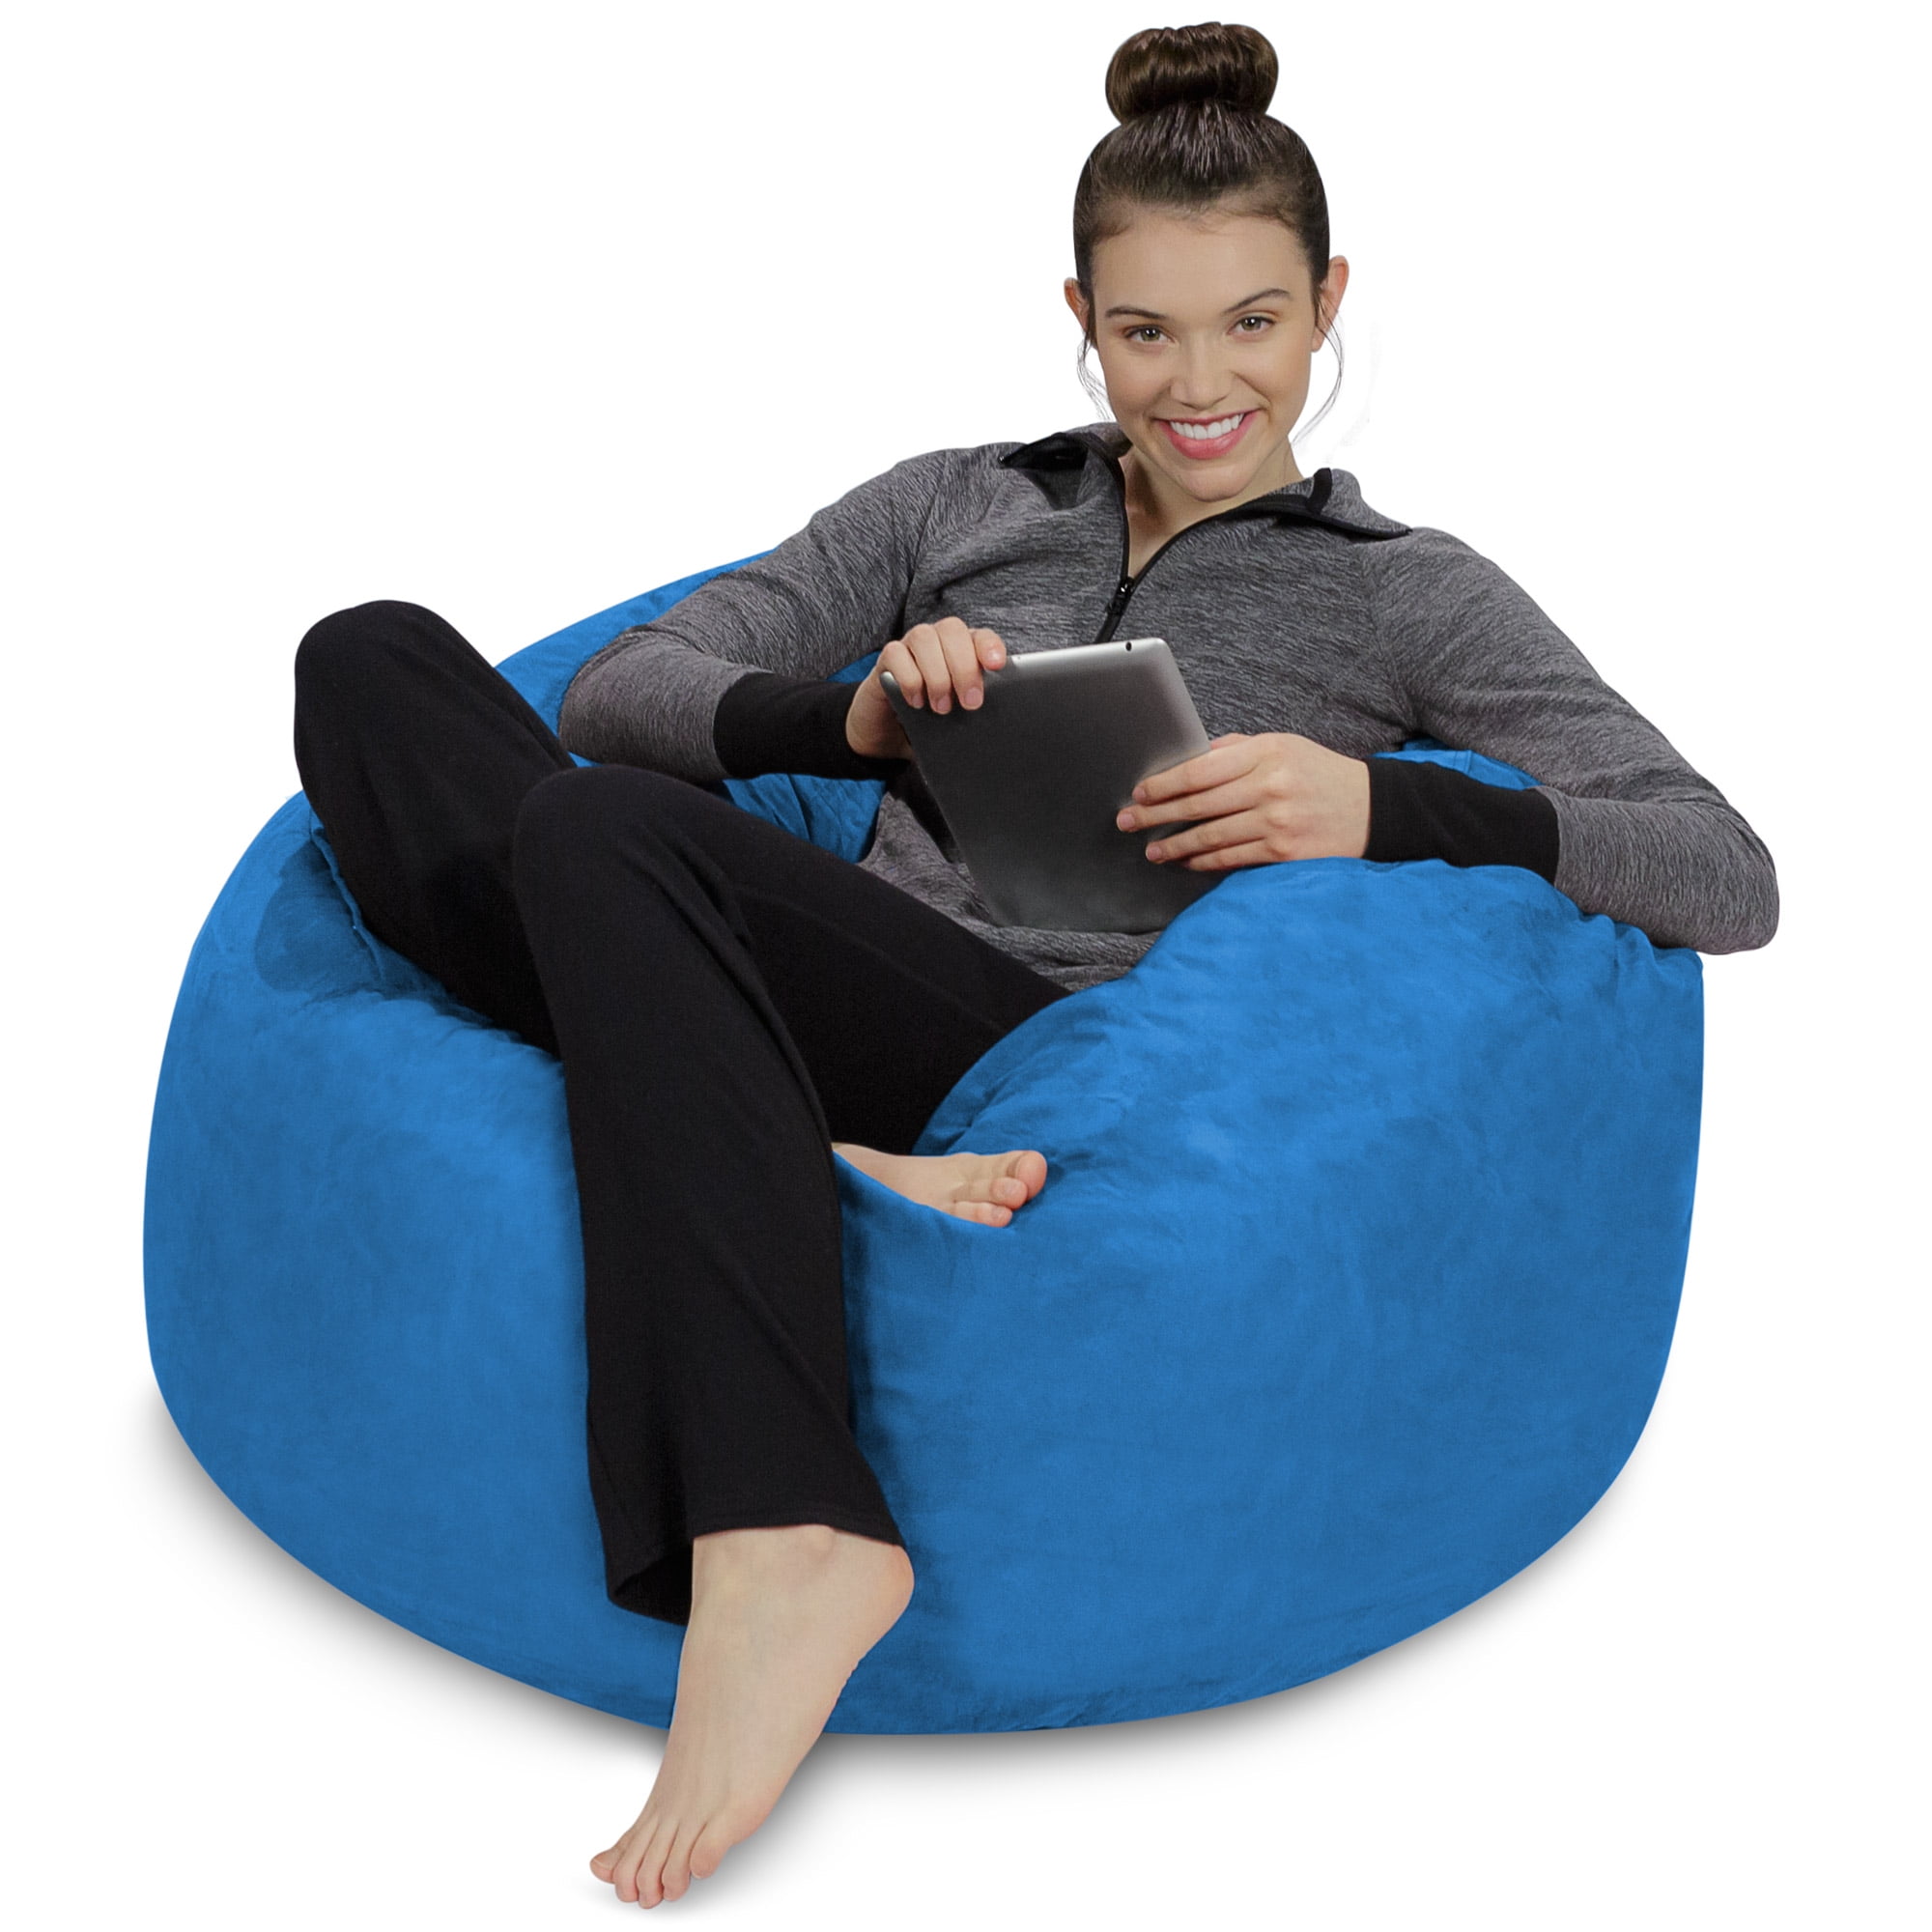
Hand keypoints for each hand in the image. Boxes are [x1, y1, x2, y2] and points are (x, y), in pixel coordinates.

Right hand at [846, 617, 1008, 760]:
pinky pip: (896, 654)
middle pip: (953, 631)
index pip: (980, 635)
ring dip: (937, 674)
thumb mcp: (959, 714)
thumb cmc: (932, 718)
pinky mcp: (887, 658)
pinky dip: (909, 678)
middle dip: (964, 666)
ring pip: (924, 638)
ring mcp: (910, 644)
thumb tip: (993, 724)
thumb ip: (974, 708)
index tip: (996, 666)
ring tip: (942, 707)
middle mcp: (938, 638)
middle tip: (971, 702)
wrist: (890, 729)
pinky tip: (916, 701)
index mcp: (964, 647)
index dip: (989, 646)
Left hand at [1113, 732, 1370, 870]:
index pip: (1200, 769)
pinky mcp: (1283, 853)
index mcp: (1266, 753)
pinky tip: (1186, 862)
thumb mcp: (1282, 746)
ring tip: (1152, 850)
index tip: (1140, 791)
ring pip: (1210, 836)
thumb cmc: (1319, 774)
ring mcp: (1277, 822)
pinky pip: (1232, 859)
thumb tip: (1188, 757)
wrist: (1372, 809)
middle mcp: (1270, 787)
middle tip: (1128, 821)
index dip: (1164, 783)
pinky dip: (1204, 862)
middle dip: (1156, 814)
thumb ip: (1236, 750)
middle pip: (1198, 804)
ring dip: (1175, 845)